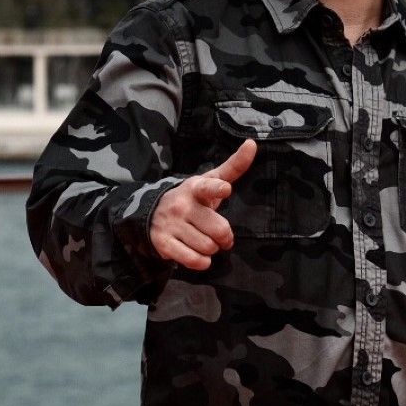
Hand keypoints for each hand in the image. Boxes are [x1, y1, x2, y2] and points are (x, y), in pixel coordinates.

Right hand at [148, 139, 255, 270]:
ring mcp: (172, 224)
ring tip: (204, 241)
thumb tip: (252, 143)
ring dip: (212, 249)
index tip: (225, 189)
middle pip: (219, 230)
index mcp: (195, 188)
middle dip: (225, 238)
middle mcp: (182, 205)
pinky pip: (194, 260)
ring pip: (208, 247)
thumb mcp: (208, 181)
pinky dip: (201, 261)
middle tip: (221, 236)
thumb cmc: (191, 198)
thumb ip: (233, 167)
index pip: (207, 187)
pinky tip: (197, 254)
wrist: (152, 214)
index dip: (217, 188)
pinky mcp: (164, 243)